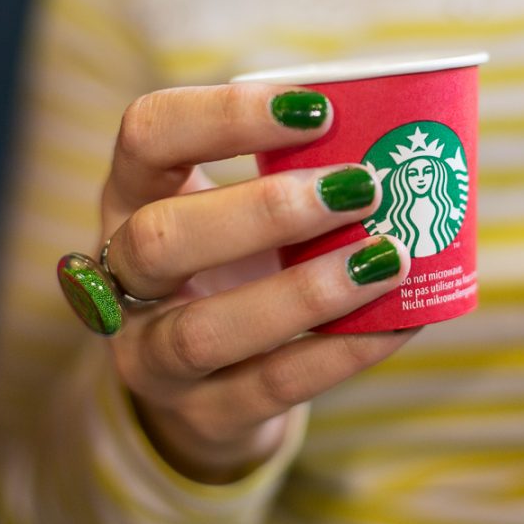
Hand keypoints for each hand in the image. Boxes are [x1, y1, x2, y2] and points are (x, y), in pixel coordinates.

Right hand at [98, 85, 413, 482]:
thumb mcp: (239, 212)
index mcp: (132, 198)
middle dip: (267, 211)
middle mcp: (123, 278)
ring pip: (205, 331)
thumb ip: (292, 178)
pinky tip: (398, 323)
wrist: (208, 381)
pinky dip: (340, 353)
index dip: (226, 115)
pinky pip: (270, 386)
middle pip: (162, 238)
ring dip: (306, 291)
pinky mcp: (203, 414)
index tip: (319, 109)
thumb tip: (400, 146)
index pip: (147, 134)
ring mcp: (152, 356)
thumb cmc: (237, 268)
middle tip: (363, 187)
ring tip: (388, 258)